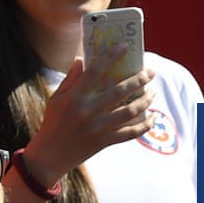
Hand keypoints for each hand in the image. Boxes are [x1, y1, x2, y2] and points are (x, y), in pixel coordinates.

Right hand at [20, 56, 155, 186]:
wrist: (50, 155)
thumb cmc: (52, 122)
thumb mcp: (56, 98)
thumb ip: (71, 79)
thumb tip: (81, 59)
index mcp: (75, 96)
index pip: (96, 71)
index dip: (111, 57)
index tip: (125, 47)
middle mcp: (89, 110)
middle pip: (120, 91)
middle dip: (139, 79)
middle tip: (151, 72)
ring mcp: (98, 127)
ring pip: (129, 111)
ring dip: (145, 101)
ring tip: (153, 92)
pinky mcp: (105, 141)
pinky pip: (130, 133)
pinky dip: (143, 126)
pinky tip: (152, 118)